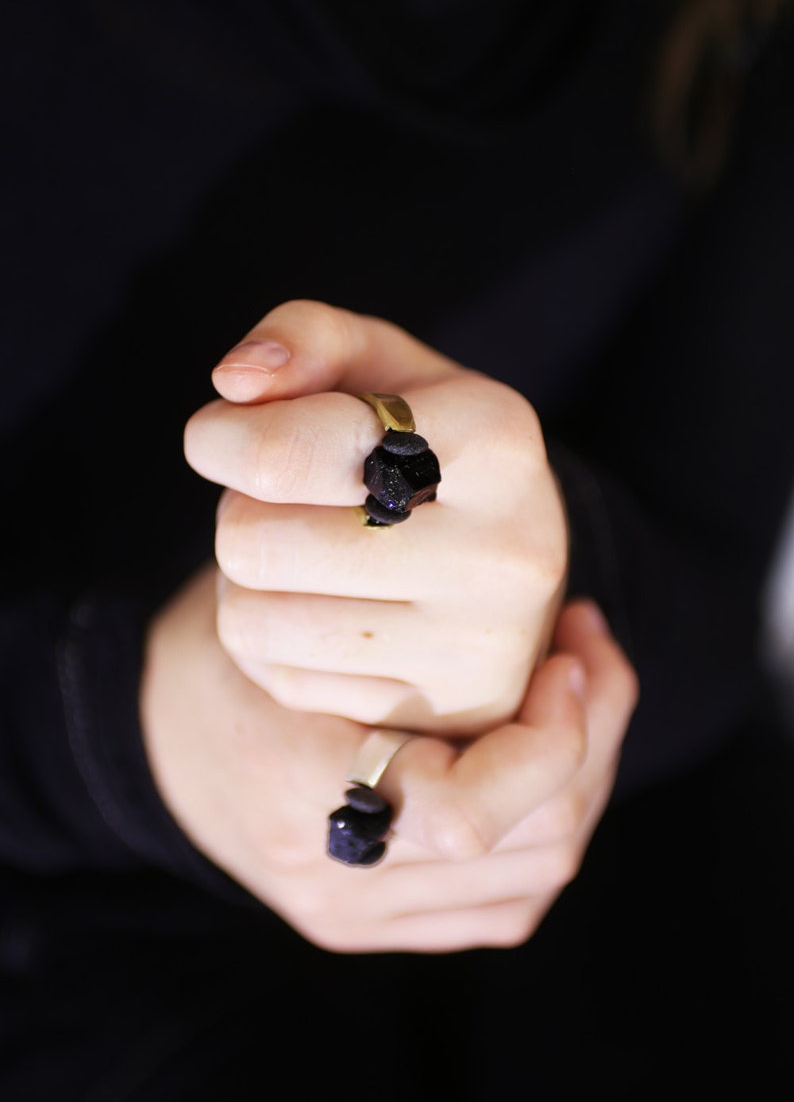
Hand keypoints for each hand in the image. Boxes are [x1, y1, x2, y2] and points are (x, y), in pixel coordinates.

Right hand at [141, 571, 637, 952]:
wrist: (154, 739)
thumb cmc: (219, 652)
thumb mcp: (285, 610)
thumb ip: (396, 627)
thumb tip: (536, 606)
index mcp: (298, 792)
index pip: (466, 814)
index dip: (547, 736)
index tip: (565, 654)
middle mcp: (335, 876)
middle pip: (533, 843)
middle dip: (593, 736)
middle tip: (590, 650)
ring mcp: (358, 913)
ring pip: (538, 874)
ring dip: (583, 776)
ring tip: (580, 691)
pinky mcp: (375, 924)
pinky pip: (508, 904)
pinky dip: (547, 830)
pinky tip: (543, 758)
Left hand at [184, 300, 568, 734]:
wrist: (511, 561)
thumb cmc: (431, 448)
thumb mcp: (388, 369)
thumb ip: (308, 338)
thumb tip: (233, 381)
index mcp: (496, 438)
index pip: (290, 452)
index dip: (222, 437)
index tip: (221, 435)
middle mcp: (504, 551)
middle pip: (254, 541)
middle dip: (239, 510)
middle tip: (280, 502)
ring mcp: (477, 647)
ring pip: (252, 619)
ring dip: (247, 580)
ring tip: (301, 554)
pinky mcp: (441, 710)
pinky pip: (278, 678)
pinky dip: (272, 640)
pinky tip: (322, 609)